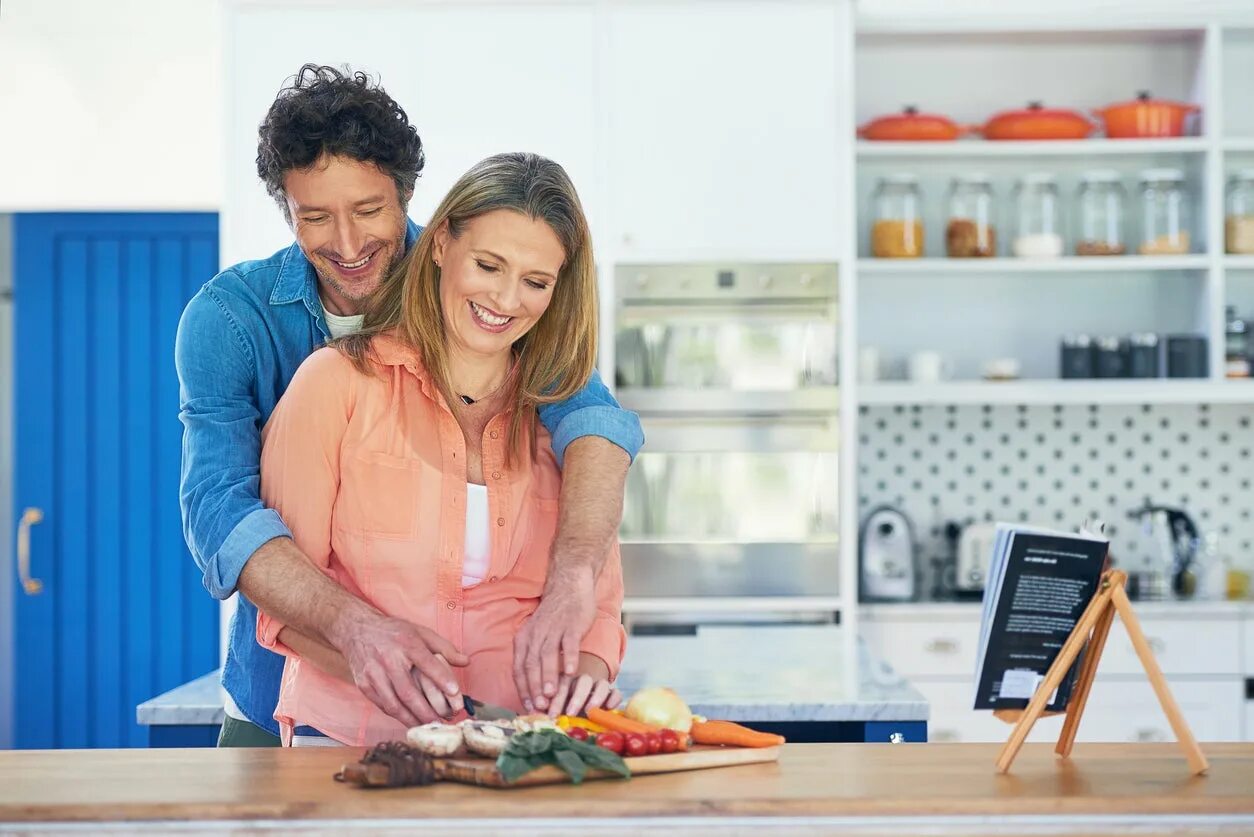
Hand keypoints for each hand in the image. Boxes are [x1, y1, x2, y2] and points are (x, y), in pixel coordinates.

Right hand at [331, 608, 468, 727]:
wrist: (357, 630)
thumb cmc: (394, 632)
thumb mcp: (421, 632)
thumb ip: (444, 648)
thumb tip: (466, 661)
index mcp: (406, 643)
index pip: (427, 663)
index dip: (441, 678)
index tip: (455, 692)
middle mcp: (389, 659)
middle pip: (408, 691)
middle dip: (426, 711)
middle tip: (441, 722)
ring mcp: (374, 674)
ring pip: (394, 704)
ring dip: (411, 719)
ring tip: (427, 727)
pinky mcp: (364, 684)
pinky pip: (383, 705)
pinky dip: (397, 716)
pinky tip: (409, 720)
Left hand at [513, 566, 595, 711]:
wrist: (568, 586)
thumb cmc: (554, 616)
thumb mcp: (536, 635)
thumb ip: (535, 657)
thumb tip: (535, 688)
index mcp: (524, 639)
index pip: (519, 668)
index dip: (523, 689)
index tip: (529, 706)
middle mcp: (535, 634)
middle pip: (531, 664)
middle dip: (535, 687)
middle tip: (540, 705)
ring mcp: (553, 628)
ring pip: (547, 655)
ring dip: (549, 676)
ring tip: (552, 695)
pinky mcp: (571, 624)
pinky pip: (569, 643)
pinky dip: (569, 657)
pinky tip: (572, 671)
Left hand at [546, 674, 621, 717]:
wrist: (585, 698)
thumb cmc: (564, 703)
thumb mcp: (554, 704)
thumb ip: (545, 708)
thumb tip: (533, 714)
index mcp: (567, 680)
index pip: (562, 686)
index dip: (557, 700)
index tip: (552, 714)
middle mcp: (583, 680)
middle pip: (583, 682)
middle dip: (577, 698)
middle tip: (571, 713)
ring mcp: (599, 686)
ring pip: (601, 685)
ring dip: (596, 698)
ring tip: (590, 711)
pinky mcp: (612, 693)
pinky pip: (615, 692)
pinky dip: (613, 699)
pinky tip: (608, 708)